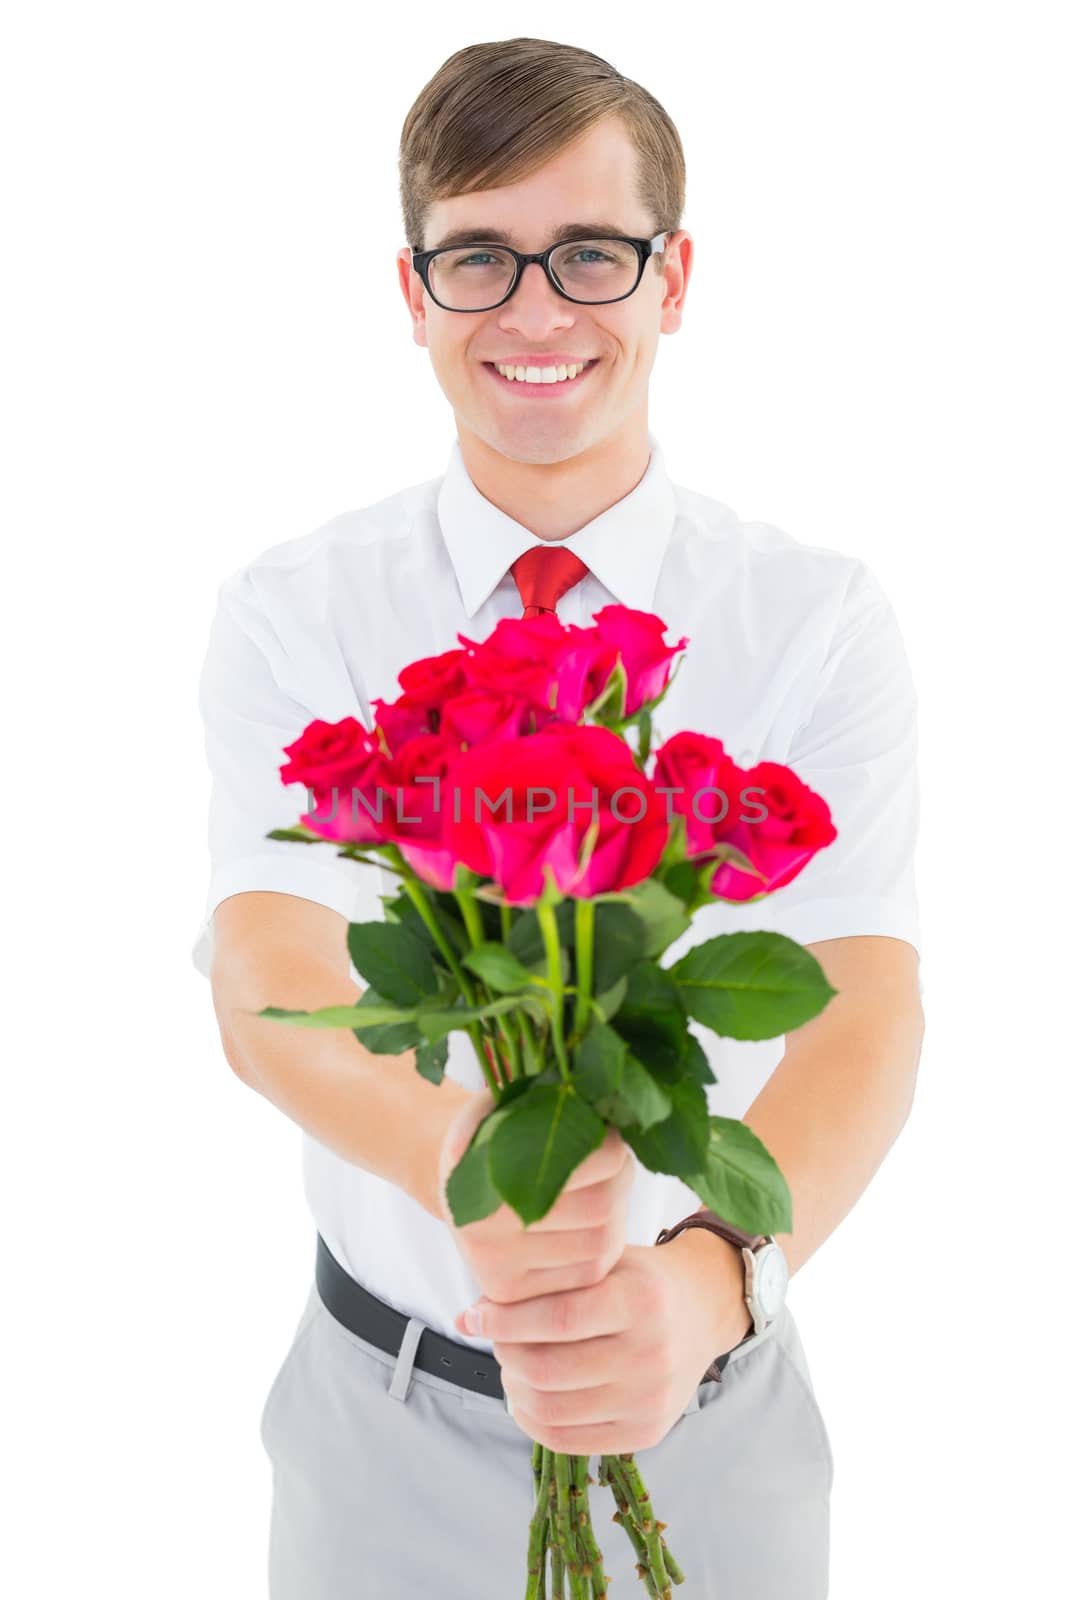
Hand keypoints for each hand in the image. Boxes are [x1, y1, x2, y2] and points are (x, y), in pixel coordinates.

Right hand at [436, 1085, 635, 1306]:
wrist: (456, 1186)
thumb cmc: (489, 1135)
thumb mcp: (500, 1104)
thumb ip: (535, 1096)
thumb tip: (585, 1084)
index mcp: (481, 1171)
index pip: (580, 1165)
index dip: (608, 1148)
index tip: (609, 1133)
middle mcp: (484, 1231)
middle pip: (598, 1210)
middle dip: (618, 1181)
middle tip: (615, 1159)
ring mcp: (498, 1270)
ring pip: (599, 1247)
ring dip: (616, 1214)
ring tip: (605, 1186)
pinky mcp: (513, 1294)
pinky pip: (585, 1275)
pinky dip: (602, 1245)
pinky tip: (592, 1220)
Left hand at [467, 1235, 753, 1455]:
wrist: (702, 1310)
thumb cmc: (638, 1279)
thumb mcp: (604, 1261)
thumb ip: (543, 1282)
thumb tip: (465, 1316)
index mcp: (640, 1300)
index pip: (559, 1318)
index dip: (505, 1320)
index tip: (475, 1314)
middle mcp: (651, 1354)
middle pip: (549, 1369)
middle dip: (504, 1354)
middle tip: (494, 1338)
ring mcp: (651, 1399)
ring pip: (553, 1409)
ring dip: (513, 1388)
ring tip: (510, 1365)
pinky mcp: (647, 1432)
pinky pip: (568, 1440)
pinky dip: (532, 1420)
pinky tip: (524, 1395)